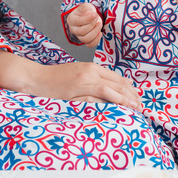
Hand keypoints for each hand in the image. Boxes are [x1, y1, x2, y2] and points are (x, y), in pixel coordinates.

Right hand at [0, 50, 142, 111]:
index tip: (138, 99)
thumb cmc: (56, 79)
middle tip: (141, 106)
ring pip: (109, 90)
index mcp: (91, 68)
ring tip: (135, 107)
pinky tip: (115, 110)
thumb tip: (111, 93)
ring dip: (124, 99)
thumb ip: (93, 81)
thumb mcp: (78, 75)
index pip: (117, 78)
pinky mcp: (74, 92)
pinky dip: (106, 104)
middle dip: (131, 95)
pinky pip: (94, 98)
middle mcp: (89, 72)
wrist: (35, 78)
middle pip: (117, 83)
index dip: (130, 89)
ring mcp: (82, 82)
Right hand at [66, 2, 102, 47]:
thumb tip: (88, 13)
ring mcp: (79, 36)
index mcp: (71, 19)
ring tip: (99, 24)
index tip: (95, 14)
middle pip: (81, 31)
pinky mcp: (85, 41)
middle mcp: (73, 29)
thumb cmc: (86, 11)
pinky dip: (96, 40)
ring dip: (95, 32)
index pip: (78, 21)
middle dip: (92, 25)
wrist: (89, 16)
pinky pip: (89, 45)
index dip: (87, 19)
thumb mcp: (86, 6)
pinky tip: (100, 33)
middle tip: (97, 18)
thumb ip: (86, 8)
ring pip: (85, 39)